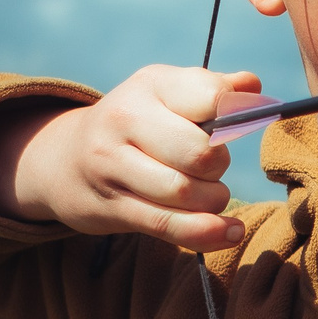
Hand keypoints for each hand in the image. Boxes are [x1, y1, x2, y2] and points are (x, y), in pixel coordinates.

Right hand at [0, 66, 261, 251]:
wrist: (65, 160)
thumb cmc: (139, 123)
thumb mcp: (168, 93)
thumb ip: (213, 88)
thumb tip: (252, 86)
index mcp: (150, 85)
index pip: (210, 97)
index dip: (235, 116)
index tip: (232, 126)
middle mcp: (125, 119)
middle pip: (200, 152)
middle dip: (219, 165)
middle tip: (213, 166)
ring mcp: (113, 165)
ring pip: (185, 193)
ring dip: (214, 200)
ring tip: (213, 195)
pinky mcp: (113, 207)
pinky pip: (169, 226)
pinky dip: (207, 232)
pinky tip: (231, 231)